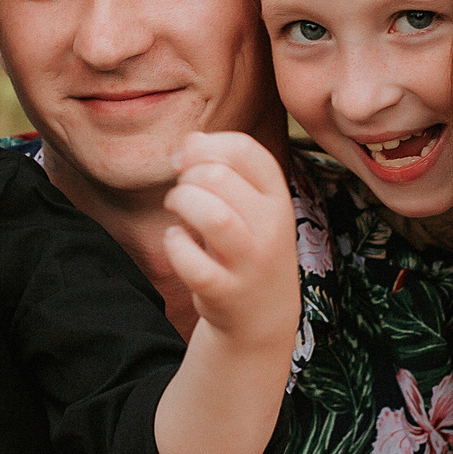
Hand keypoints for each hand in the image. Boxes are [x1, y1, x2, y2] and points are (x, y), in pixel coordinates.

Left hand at [162, 133, 300, 353]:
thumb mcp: (248, 204)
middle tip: (181, 194)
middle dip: (186, 178)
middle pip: (219, 177)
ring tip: (176, 212)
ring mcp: (250, 262)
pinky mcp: (226, 292)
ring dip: (181, 204)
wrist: (263, 315)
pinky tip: (175, 242)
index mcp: (277, 196)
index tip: (184, 161)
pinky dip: (174, 245)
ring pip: (212, 215)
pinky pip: (192, 262)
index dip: (206, 146)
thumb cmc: (247, 247)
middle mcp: (271, 227)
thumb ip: (222, 166)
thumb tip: (191, 138)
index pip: (245, 150)